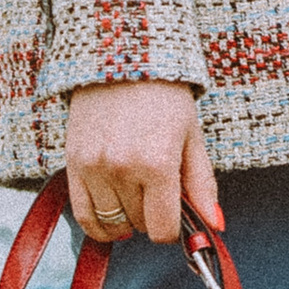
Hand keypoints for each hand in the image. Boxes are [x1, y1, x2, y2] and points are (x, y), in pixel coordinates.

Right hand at [64, 81, 219, 247]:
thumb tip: (215, 226)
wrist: (123, 58)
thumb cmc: (165, 97)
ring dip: (127, 217)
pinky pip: (82, 215)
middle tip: (157, 188)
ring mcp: (94, 167)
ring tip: (136, 193)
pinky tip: (112, 216)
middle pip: (139, 225)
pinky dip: (98, 225)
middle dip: (152, 214)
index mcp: (157, 163)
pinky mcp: (73, 162)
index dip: (173, 229)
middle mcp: (122, 168)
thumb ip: (202, 186)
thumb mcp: (192, 138)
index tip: (176, 214)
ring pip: (112, 223)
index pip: (162, 229)